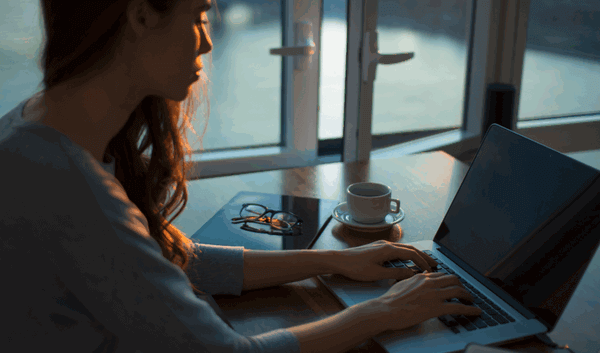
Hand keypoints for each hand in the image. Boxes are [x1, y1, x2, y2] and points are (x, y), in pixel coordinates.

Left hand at [333, 240, 437, 281]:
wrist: (339, 260)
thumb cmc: (355, 267)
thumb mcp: (377, 274)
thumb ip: (395, 274)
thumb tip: (411, 274)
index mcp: (388, 249)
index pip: (411, 254)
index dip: (422, 262)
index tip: (430, 270)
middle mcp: (386, 244)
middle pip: (410, 249)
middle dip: (423, 256)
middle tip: (434, 264)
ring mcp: (381, 245)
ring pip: (403, 248)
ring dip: (415, 255)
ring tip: (424, 263)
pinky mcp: (377, 248)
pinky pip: (396, 250)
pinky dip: (406, 255)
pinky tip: (407, 261)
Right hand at [366, 272, 481, 331]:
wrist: (386, 309)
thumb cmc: (390, 300)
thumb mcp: (402, 283)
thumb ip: (413, 280)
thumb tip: (419, 277)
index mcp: (422, 277)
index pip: (442, 275)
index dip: (450, 280)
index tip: (454, 284)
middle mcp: (430, 283)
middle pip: (453, 279)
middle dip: (462, 285)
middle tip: (465, 292)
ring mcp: (434, 294)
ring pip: (459, 291)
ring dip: (468, 296)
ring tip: (471, 301)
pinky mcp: (437, 307)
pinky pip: (459, 307)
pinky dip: (470, 309)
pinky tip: (475, 311)